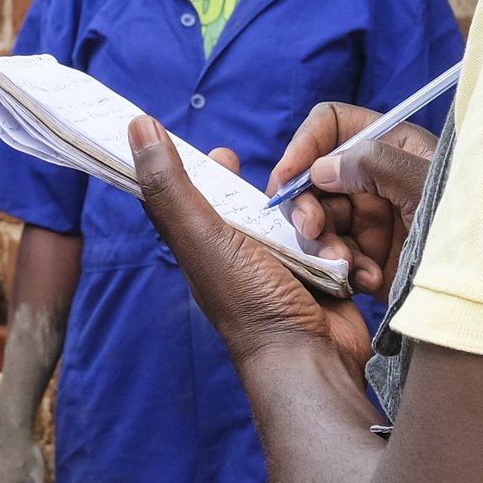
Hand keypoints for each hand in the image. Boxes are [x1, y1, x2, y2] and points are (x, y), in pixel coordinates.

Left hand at [130, 116, 373, 384]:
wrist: (309, 357)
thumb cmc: (249, 303)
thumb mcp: (203, 238)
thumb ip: (172, 185)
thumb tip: (138, 126)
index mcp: (207, 244)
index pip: (197, 195)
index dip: (207, 170)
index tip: (225, 153)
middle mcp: (243, 254)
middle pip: (264, 202)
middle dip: (287, 195)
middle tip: (297, 203)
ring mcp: (286, 266)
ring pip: (308, 216)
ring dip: (321, 223)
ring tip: (322, 243)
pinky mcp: (324, 276)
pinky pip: (337, 241)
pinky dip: (343, 248)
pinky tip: (344, 264)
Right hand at [269, 102, 439, 296]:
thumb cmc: (471, 220)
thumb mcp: (425, 184)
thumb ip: (373, 165)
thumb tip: (321, 168)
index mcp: (391, 145)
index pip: (332, 126)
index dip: (305, 145)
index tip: (288, 177)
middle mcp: (375, 178)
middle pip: (315, 177)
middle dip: (306, 203)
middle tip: (310, 229)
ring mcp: (370, 218)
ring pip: (319, 220)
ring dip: (323, 241)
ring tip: (343, 262)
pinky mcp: (368, 256)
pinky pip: (334, 255)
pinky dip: (342, 267)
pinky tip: (365, 278)